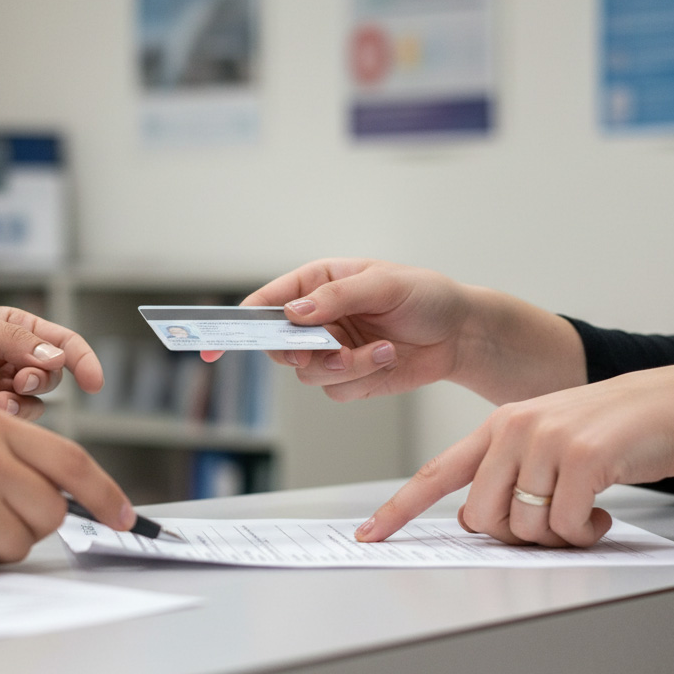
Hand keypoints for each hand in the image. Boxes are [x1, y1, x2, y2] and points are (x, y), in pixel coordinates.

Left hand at [0, 305, 104, 421]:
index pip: (62, 342)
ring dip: (15, 406)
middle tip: (18, 384)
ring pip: (31, 408)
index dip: (82, 360)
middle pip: (51, 378)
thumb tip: (55, 355)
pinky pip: (1, 428)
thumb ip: (11, 340)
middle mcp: (9, 362)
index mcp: (12, 330)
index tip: (93, 381)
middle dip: (39, 382)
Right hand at [203, 259, 466, 400]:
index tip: (215, 344)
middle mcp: (317, 319)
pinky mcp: (349, 377)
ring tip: (381, 350)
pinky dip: (363, 378)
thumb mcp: (384, 284)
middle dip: (301, 352)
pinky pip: (337, 390)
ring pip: (309, 374)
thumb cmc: (425, 296)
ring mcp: (331, 350)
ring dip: (345, 366)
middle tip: (328, 349)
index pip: (265, 303)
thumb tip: (295, 312)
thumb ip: (337, 297)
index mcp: (317, 284)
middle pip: (278, 346)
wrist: (458, 334)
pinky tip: (388, 357)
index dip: (237, 322)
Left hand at [355, 364, 673, 546]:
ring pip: (522, 527)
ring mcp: (546, 441)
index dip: (400, 509)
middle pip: (481, 518)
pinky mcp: (583, 458)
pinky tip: (603, 512)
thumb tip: (483, 524)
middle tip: (552, 522)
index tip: (369, 533)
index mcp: (498, 427)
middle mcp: (513, 429)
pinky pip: (565, 527)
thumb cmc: (611, 432)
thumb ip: (510, 473)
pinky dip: (586, 533)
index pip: (436, 474)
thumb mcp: (548, 441)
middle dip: (514, 535)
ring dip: (556, 536)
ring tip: (583, 514)